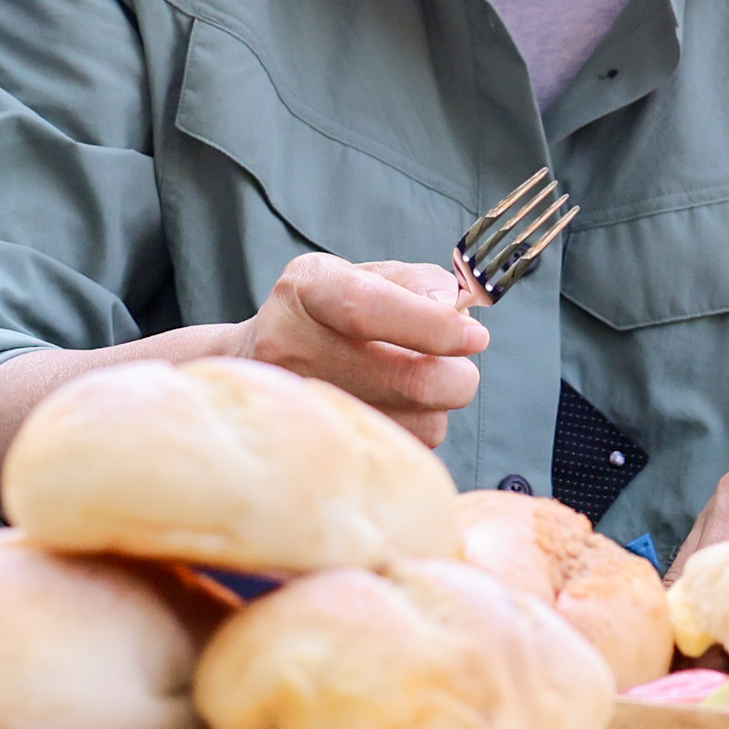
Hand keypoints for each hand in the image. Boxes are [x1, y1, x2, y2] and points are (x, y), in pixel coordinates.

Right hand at [228, 256, 481, 448]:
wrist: (251, 370)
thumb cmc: (323, 317)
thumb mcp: (359, 275)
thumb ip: (416, 282)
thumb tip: (454, 310)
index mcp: (307, 290)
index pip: (371, 308)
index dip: (434, 325)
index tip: (476, 338)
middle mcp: (291, 346)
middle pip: (410, 381)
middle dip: (456, 376)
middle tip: (458, 365)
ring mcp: (302, 407)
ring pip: (421, 424)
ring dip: (438, 406)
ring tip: (412, 385)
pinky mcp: (320, 454)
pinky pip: (408, 453)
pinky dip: (416, 431)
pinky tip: (393, 411)